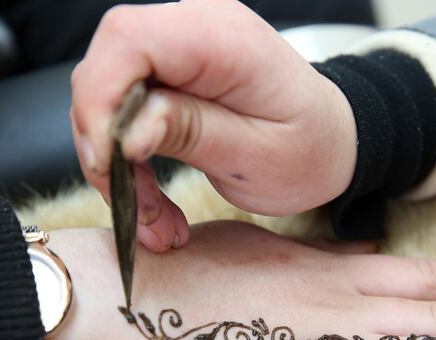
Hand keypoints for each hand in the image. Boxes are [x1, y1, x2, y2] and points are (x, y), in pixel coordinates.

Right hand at [70, 0, 356, 251]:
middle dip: (103, 141)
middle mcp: (197, 26)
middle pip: (107, 64)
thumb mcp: (258, 157)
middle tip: (131, 205)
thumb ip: (191, 133)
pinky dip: (126, 155)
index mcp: (225, 39)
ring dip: (114, 159)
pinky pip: (125, 104)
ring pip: (108, 91)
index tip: (108, 163)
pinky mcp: (174, 70)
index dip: (100, 100)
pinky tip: (150, 198)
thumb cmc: (310, 151)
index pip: (129, 40)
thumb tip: (125, 133)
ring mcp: (182, 45)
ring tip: (150, 217)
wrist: (335, 142)